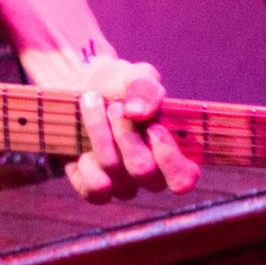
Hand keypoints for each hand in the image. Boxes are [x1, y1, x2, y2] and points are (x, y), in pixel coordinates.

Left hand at [63, 57, 200, 202]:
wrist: (83, 87)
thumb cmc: (120, 85)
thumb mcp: (137, 76)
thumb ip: (146, 88)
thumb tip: (137, 111)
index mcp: (173, 153)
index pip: (183, 179)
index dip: (169, 159)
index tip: (154, 128)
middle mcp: (151, 176)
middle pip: (143, 171)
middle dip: (126, 135)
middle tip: (115, 107)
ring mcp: (123, 185)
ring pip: (113, 173)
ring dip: (100, 133)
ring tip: (92, 101)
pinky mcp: (95, 188)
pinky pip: (94, 188)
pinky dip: (85, 161)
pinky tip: (82, 138)